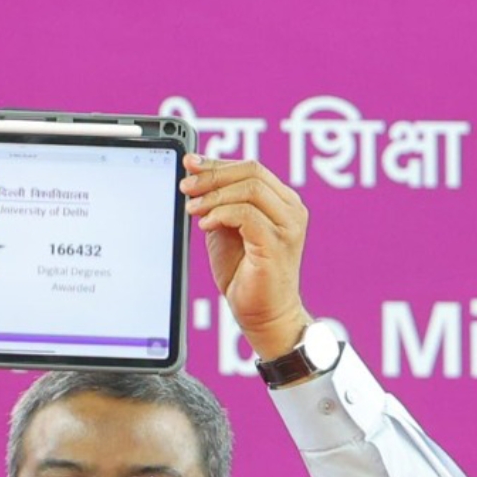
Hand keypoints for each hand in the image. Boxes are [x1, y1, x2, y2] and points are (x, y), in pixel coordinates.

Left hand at [180, 154, 311, 359]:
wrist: (264, 314)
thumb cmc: (245, 273)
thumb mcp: (226, 230)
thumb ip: (219, 205)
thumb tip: (195, 178)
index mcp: (281, 201)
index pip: (250, 167)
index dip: (217, 162)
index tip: (189, 163)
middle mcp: (290, 209)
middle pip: (251, 171)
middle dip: (212, 175)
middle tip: (186, 186)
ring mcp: (288, 226)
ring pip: (249, 189)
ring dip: (213, 195)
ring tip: (192, 209)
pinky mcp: (276, 245)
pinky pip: (246, 215)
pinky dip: (221, 214)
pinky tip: (205, 224)